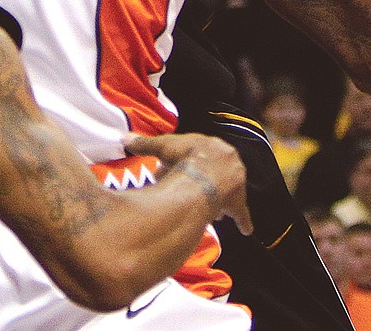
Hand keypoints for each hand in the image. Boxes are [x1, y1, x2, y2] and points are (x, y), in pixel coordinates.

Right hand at [125, 132, 251, 235]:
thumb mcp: (161, 147)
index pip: (199, 154)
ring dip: (218, 199)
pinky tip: (246, 230)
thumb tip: (124, 140)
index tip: (173, 171)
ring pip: (227, 192)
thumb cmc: (184, 157)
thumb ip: (145, 144)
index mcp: (212, 146)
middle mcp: (228, 162)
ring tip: (209, 209)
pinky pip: (241, 213)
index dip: (185, 163)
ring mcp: (236, 183)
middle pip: (214, 173)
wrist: (205, 175)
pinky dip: (242, 220)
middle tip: (189, 191)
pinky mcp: (239, 203)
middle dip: (202, 181)